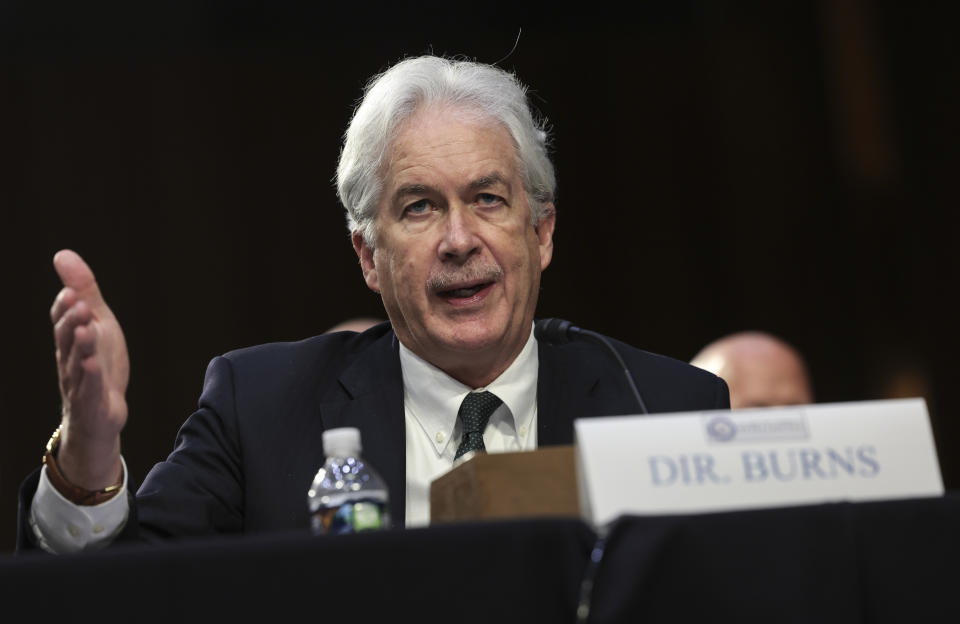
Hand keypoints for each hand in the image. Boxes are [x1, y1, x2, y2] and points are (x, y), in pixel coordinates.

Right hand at [50, 250, 128, 489]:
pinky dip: (91, 376)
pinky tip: (93, 364)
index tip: (72, 291)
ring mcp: (79, 383)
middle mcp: (70, 361)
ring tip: (87, 328)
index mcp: (71, 341)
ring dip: (81, 345)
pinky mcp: (92, 403)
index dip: (66, 308)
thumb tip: (63, 254)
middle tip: (80, 304)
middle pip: (67, 339)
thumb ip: (84, 291)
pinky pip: (89, 389)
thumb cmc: (97, 365)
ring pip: (76, 362)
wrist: (101, 415)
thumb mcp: (97, 324)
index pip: (62, 321)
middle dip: (72, 322)